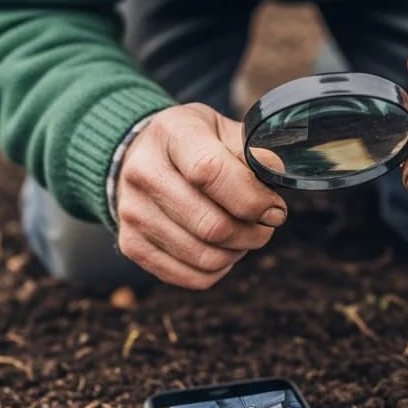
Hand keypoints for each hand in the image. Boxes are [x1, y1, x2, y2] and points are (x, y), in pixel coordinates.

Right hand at [116, 103, 286, 288]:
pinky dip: (218, 269)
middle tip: (266, 224)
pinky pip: (191, 277)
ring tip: (245, 234)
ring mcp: (132, 211)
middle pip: (211, 224)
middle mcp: (143, 171)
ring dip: (238, 252)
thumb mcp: (224, 130)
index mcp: (172, 132)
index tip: (274, 208)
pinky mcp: (130, 244)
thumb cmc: (195, 143)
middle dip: (253, 232)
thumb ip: (252, 151)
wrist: (140, 157)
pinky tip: (223, 249)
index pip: (210, 172)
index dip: (252, 198)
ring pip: (204, 257)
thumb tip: (277, 173)